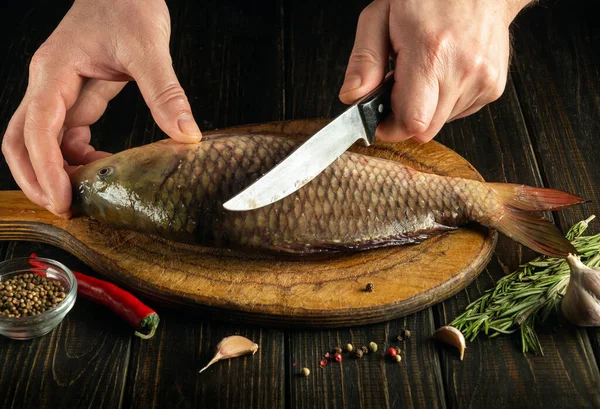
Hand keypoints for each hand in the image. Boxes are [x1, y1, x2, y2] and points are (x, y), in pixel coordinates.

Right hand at [1, 0, 201, 217]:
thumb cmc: (128, 4)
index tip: (63, 199)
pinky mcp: (75, 93)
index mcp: (54, 71)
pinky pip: (66, 133)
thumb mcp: (149, 47)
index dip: (46, 169)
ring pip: (40, 140)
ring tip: (84, 196)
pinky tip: (101, 167)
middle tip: (65, 208)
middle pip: (20, 140)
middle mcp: (47, 83)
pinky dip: (77, 155)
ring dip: (56, 170)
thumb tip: (185, 134)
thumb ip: (165, 92)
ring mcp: (58, 89)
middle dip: (36, 178)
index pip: (37, 129)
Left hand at [339, 0, 532, 142]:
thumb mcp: (380, 17)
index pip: (411, 121)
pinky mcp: (493, 87)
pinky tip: (443, 74)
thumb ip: (364, 61)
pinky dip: (445, 101)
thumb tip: (353, 96)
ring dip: (426, 108)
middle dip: (405, 118)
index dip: (390, 127)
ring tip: (424, 73)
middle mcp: (462, 69)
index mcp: (430, 52)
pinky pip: (459, 112)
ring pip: (441, 122)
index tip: (380, 119)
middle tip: (398, 90)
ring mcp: (482, 80)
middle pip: (425, 129)